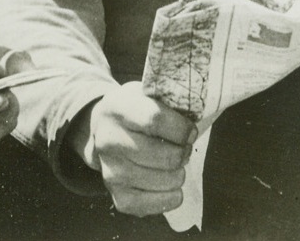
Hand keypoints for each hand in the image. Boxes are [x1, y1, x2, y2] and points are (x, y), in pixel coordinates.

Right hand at [74, 82, 196, 216]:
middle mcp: (109, 140)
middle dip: (184, 153)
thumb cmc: (134, 110)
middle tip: (183, 148)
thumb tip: (197, 117)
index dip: (182, 129)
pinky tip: (169, 184)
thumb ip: (167, 102)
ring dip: (179, 173)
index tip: (191, 131)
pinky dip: (171, 196)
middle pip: (166, 156)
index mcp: (117, 109)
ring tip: (173, 164)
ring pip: (166, 180)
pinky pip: (156, 205)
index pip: (155, 120)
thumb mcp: (144, 94)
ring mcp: (111, 171)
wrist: (102, 130)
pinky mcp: (117, 195)